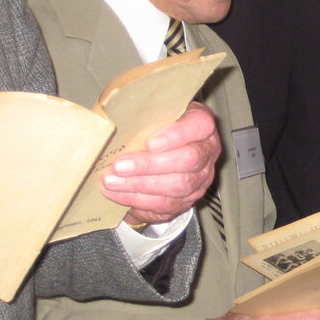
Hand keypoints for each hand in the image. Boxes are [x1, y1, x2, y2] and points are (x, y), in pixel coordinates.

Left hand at [101, 101, 220, 224]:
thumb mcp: (155, 113)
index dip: (177, 135)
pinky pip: (166, 206)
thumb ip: (143, 113)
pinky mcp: (187, 199)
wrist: (162, 149)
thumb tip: (112, 116)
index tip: (149, 142)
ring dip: (140, 185)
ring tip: (111, 181)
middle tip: (120, 166)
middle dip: (150, 165)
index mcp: (202, 124)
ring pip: (177, 186)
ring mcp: (201, 178)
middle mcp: (207, 151)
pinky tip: (117, 194)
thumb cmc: (156, 128)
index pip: (200, 125)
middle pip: (188, 160)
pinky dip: (138, 200)